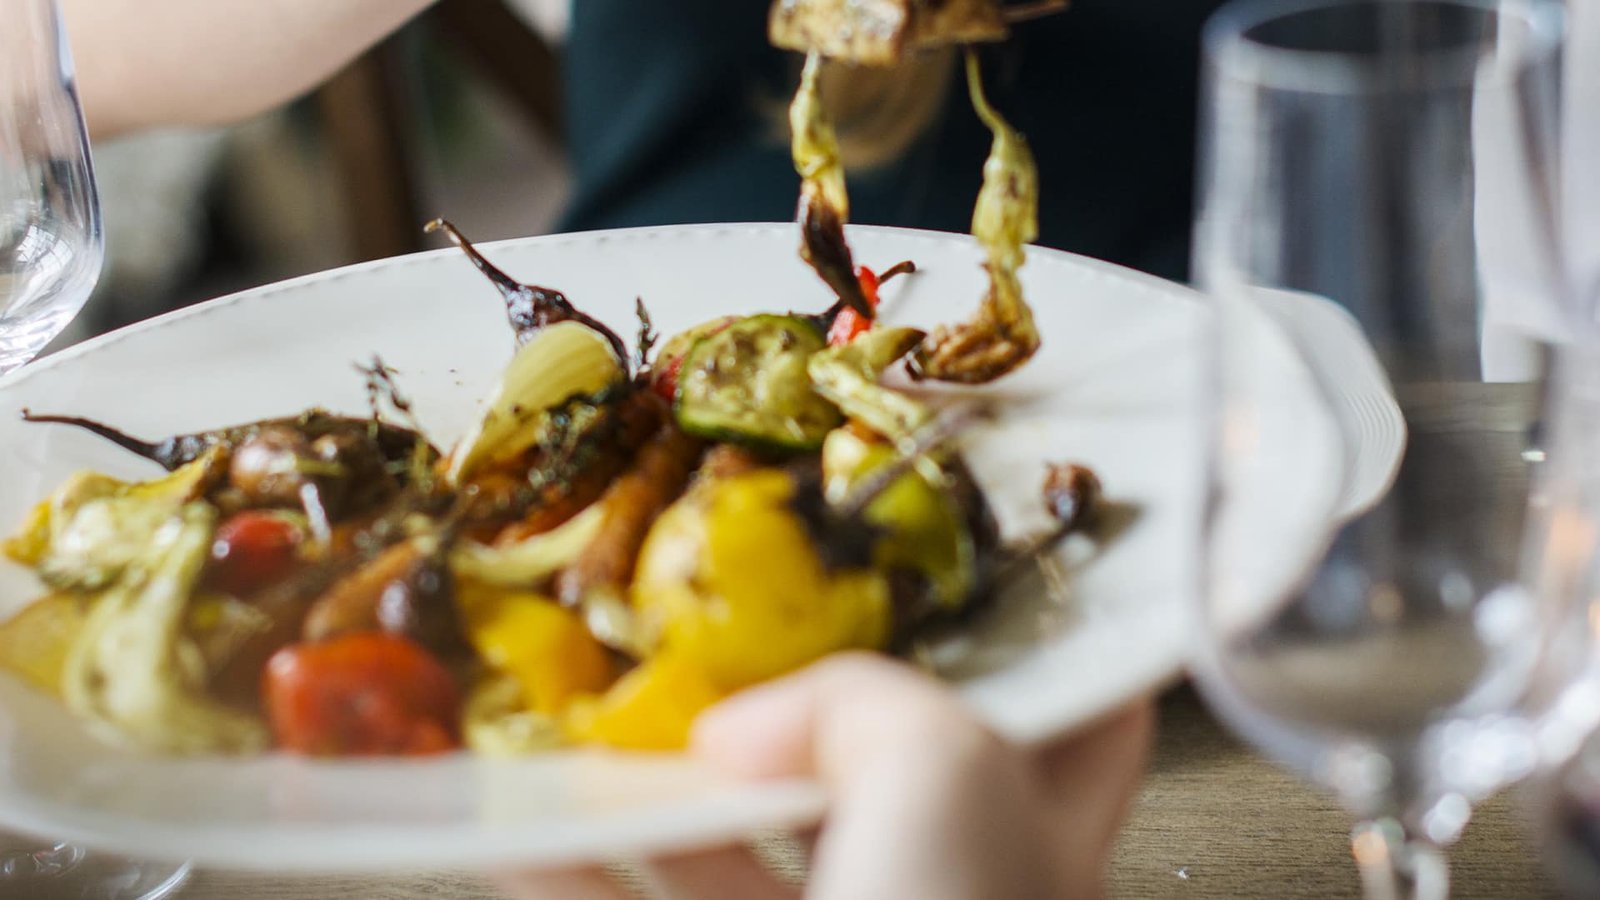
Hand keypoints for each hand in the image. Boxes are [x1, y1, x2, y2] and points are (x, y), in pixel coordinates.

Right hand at [499, 653, 1153, 899]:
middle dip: (791, 696)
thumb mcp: (949, 797)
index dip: (1032, 631)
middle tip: (723, 618)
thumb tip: (751, 727)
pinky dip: (577, 874)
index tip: (960, 556)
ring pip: (737, 852)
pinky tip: (518, 831)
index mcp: (1030, 846)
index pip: (1074, 715)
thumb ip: (874, 710)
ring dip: (654, 786)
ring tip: (583, 714)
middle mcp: (939, 898)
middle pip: (870, 767)